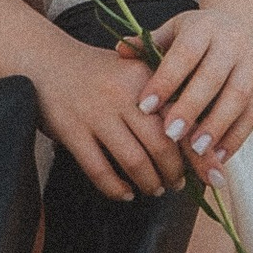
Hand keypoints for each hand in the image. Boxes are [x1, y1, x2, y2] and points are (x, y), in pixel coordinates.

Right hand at [27, 27, 192, 199]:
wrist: (45, 60)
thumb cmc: (96, 71)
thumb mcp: (133, 69)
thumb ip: (162, 94)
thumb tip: (194, 134)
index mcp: (145, 77)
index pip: (181, 118)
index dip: (197, 150)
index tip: (207, 171)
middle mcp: (123, 94)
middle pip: (162, 144)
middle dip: (175, 172)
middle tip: (178, 184)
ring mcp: (96, 113)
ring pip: (134, 161)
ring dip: (149, 183)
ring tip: (154, 189)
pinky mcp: (71, 131)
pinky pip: (99, 170)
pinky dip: (116, 188)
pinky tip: (124, 192)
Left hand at [130, 6, 252, 180]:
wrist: (246, 23)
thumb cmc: (199, 34)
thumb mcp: (174, 31)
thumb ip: (149, 44)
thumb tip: (119, 51)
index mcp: (204, 28)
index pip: (184, 53)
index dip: (165, 80)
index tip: (144, 107)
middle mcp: (232, 43)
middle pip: (212, 77)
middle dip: (191, 107)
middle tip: (170, 135)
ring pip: (237, 97)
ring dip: (217, 126)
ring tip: (195, 150)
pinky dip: (236, 136)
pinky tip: (217, 155)